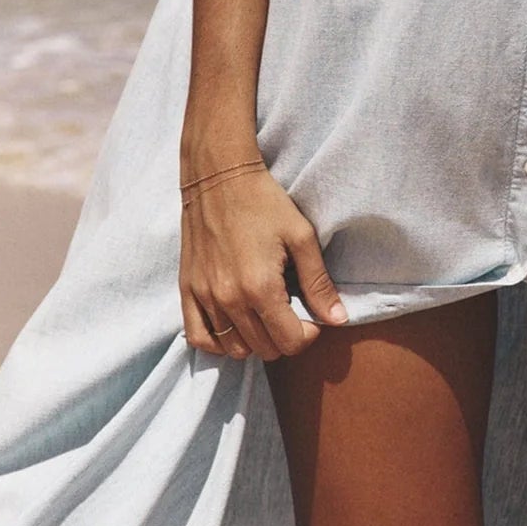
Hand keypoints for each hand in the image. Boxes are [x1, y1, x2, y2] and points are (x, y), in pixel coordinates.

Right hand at [179, 165, 348, 360]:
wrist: (219, 176)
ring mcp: (205, 297)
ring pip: (234, 349)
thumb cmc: (264, 202)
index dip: (308, 335)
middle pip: (264, 349)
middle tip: (291, 312)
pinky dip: (218, 342)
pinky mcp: (187, 289)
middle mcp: (229, 299)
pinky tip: (234, 327)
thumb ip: (318, 282)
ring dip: (254, 341)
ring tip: (265, 316)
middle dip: (284, 337)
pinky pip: (199, 338)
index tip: (311, 318)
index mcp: (261, 287)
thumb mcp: (301, 236)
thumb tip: (338, 319)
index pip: (289, 342)